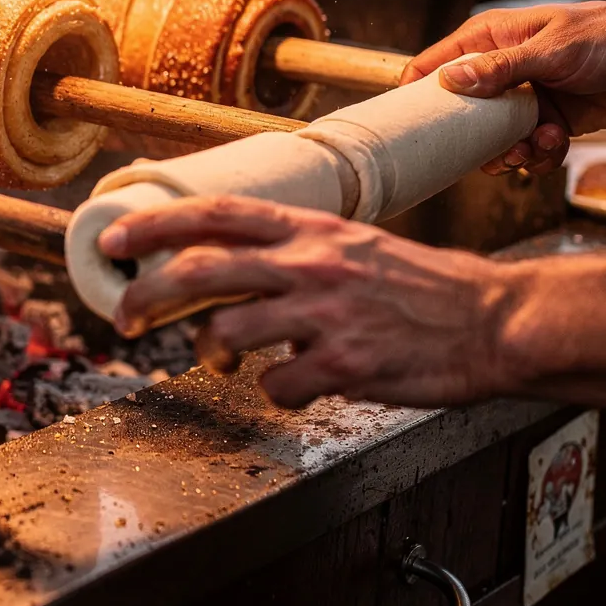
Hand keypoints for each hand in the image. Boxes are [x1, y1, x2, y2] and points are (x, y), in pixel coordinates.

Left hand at [100, 196, 525, 408]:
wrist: (492, 320)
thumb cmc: (424, 288)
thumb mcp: (354, 246)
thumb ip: (296, 254)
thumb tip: (238, 270)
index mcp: (313, 229)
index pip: (217, 213)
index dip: (156, 223)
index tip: (113, 240)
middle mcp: (312, 264)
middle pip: (202, 269)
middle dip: (148, 295)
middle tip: (125, 316)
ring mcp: (325, 315)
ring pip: (226, 333)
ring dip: (211, 352)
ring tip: (222, 357)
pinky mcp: (343, 364)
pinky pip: (276, 386)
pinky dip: (276, 392)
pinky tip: (297, 385)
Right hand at [400, 0, 605, 174]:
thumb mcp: (551, 49)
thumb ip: (501, 69)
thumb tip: (450, 81)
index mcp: (489, 42)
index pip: (435, 66)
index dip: (418, 93)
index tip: (411, 123)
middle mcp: (500, 72)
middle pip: (460, 115)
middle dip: (474, 140)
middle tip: (496, 148)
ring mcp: (523, 100)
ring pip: (493, 141)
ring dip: (512, 151)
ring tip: (536, 144)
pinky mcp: (548, 123)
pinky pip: (529, 151)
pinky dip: (541, 155)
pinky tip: (558, 140)